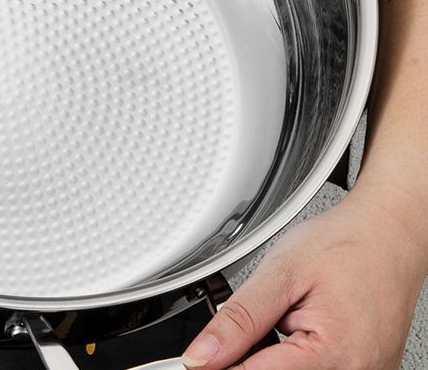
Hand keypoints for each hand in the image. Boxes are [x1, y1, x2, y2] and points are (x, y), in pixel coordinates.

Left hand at [182, 184, 427, 369]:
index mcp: (334, 356)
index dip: (222, 365)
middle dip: (249, 356)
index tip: (201, 356)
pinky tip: (293, 327)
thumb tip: (203, 355)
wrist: (388, 234)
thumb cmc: (344, 245)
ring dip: (270, 355)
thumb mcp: (281, 272)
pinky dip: (291, 354)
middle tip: (258, 314)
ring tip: (283, 314)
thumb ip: (240, 318)